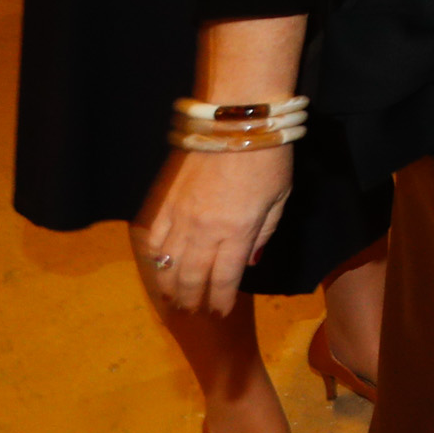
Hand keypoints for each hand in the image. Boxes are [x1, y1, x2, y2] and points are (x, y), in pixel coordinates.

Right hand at [134, 143, 293, 316]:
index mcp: (237, 231)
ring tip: (173, 297)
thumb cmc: (269, 157)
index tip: (218, 312)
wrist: (235, 120)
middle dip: (192, 299)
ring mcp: (180, 215)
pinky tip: (159, 265)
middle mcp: (204, 230)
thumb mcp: (280, 199)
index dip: (220, 300)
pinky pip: (153, 237)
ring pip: (167, 263)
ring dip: (168, 285)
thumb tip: (249, 263)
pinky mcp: (164, 200)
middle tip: (193, 310)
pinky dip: (154, 257)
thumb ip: (264, 234)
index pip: (224, 279)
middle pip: (191, 277)